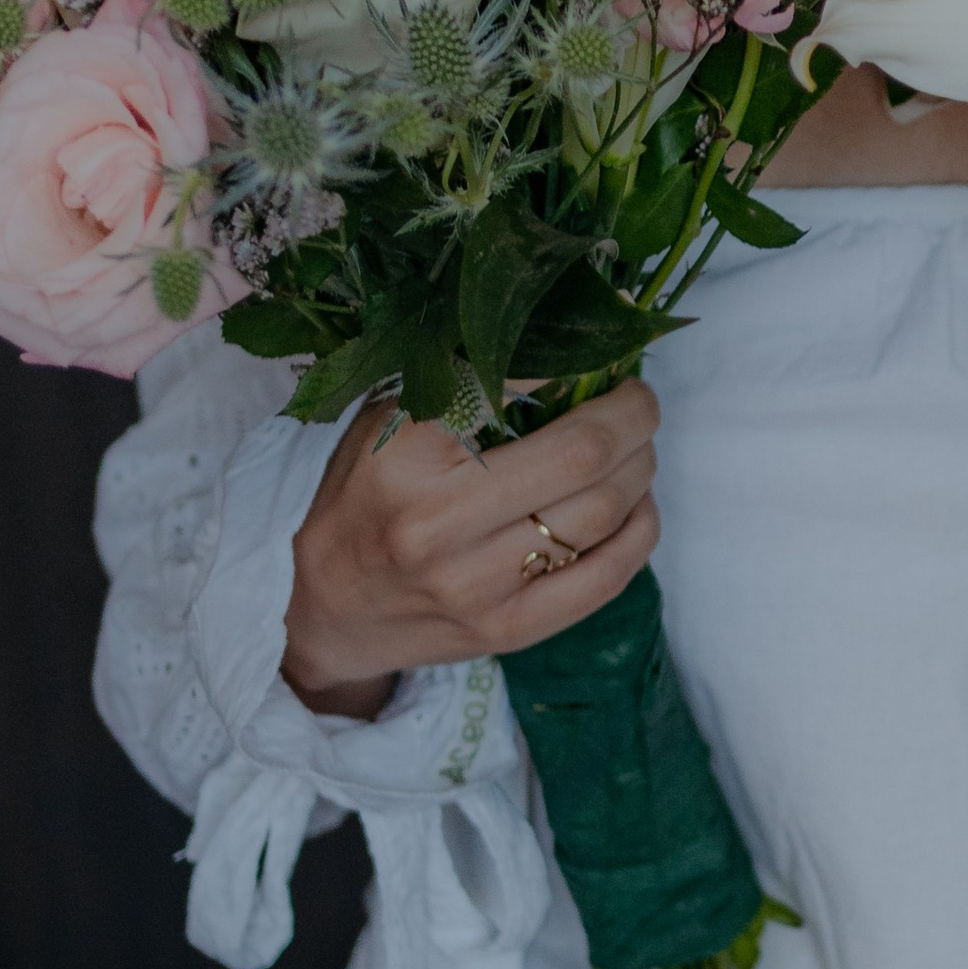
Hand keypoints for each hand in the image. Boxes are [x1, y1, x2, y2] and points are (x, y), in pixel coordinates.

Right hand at [282, 379, 660, 718]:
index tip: (598, 348)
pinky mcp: (509, 630)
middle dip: (632, 414)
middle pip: (580, 454)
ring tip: (637, 447)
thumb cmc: (363, 499)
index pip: (511, 388)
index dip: (571, 361)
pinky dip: (641, 529)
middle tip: (637, 397)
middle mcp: (438, 524)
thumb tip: (562, 338)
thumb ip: (460, 385)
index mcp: (405, 457)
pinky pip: (608, 576)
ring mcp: (477, 586)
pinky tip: (638, 505)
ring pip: (603, 512)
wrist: (326, 610)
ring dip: (640, 466)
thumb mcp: (385, 425)